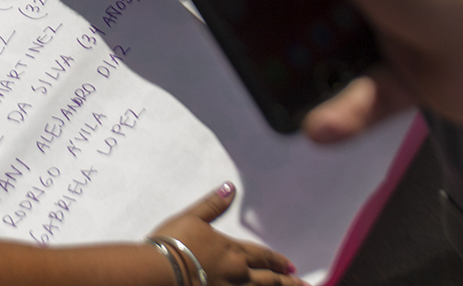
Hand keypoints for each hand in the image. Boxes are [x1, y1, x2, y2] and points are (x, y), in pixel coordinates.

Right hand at [148, 184, 300, 283]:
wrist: (160, 270)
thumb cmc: (174, 242)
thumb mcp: (193, 217)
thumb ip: (214, 204)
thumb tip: (230, 187)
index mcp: (232, 251)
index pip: (262, 256)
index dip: (277, 260)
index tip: (291, 265)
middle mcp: (237, 274)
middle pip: (268, 279)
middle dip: (285, 280)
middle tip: (302, 282)